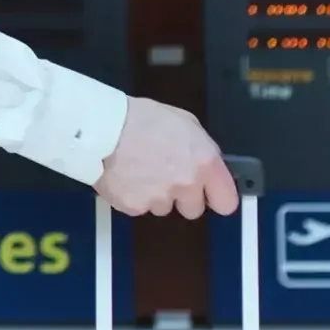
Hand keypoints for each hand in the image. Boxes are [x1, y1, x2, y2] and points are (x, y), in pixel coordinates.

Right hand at [96, 97, 239, 219]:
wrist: (102, 127)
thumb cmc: (141, 118)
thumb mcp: (184, 122)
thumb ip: (201, 148)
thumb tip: (206, 164)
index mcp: (204, 161)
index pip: (227, 202)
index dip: (216, 198)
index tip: (209, 195)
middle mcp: (186, 184)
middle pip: (193, 210)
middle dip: (182, 197)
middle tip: (165, 176)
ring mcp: (160, 199)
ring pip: (163, 208)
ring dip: (155, 195)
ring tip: (139, 170)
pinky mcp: (135, 208)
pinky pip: (139, 208)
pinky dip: (133, 196)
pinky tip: (125, 176)